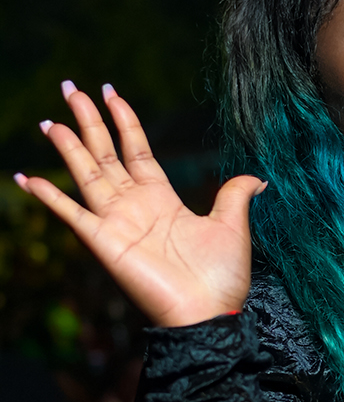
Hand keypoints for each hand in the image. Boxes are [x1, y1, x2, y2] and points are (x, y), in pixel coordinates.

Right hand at [14, 83, 264, 327]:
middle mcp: (135, 206)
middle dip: (87, 120)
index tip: (109, 92)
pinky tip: (27, 177)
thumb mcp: (233, 227)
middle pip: (105, 152)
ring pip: (86, 173)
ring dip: (67, 147)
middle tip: (69, 88)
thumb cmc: (221, 278)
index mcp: (162, 199)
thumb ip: (235, 196)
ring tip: (49, 121)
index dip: (123, 120)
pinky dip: (49, 197)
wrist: (208, 313)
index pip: (136, 149)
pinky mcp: (104, 242)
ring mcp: (116, 222)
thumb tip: (258, 178)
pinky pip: (71, 214)